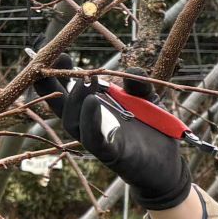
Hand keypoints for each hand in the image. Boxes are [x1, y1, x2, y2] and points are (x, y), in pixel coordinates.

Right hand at [35, 70, 192, 211]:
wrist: (167, 166)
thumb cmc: (152, 132)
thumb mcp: (148, 102)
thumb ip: (139, 86)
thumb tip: (132, 70)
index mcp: (92, 111)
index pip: (66, 91)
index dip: (57, 72)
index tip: (58, 52)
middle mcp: (88, 125)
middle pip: (59, 105)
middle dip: (50, 83)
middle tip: (56, 59)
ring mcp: (97, 141)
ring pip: (72, 122)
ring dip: (75, 99)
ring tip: (84, 81)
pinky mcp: (111, 155)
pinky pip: (93, 139)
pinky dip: (90, 121)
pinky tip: (93, 102)